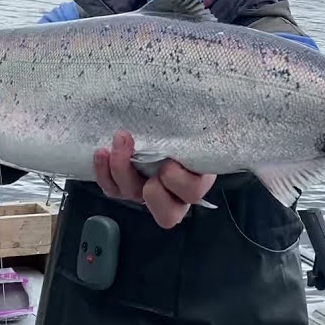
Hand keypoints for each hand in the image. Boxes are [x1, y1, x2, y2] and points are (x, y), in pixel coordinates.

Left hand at [93, 130, 215, 228]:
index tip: (170, 162)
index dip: (181, 182)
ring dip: (122, 169)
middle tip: (149, 168)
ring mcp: (147, 193)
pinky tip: (103, 152)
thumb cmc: (181, 124)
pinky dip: (104, 172)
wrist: (157, 120)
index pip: (194, 192)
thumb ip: (196, 130)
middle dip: (155, 192)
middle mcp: (173, 193)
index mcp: (197, 177)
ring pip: (134, 197)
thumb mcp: (194, 126)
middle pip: (167, 213)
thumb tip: (221, 111)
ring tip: (120, 141)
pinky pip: (112, 189)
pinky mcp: (124, 187)